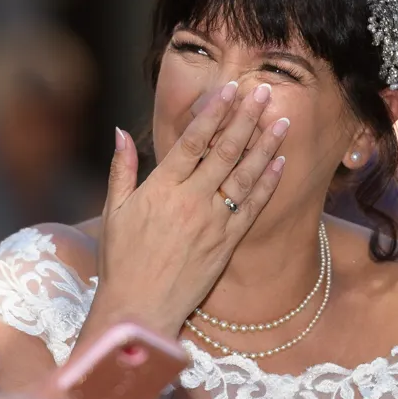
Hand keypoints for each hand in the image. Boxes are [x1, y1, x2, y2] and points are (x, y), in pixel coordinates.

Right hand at [93, 80, 288, 336]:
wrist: (140, 309)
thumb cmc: (121, 261)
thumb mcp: (115, 211)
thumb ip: (122, 168)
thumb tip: (120, 132)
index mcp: (161, 188)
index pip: (193, 141)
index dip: (214, 112)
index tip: (231, 89)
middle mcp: (191, 201)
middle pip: (225, 151)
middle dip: (247, 118)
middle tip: (265, 93)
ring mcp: (212, 222)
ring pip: (245, 176)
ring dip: (266, 146)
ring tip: (282, 121)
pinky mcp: (227, 243)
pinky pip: (252, 207)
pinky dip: (267, 183)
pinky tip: (280, 163)